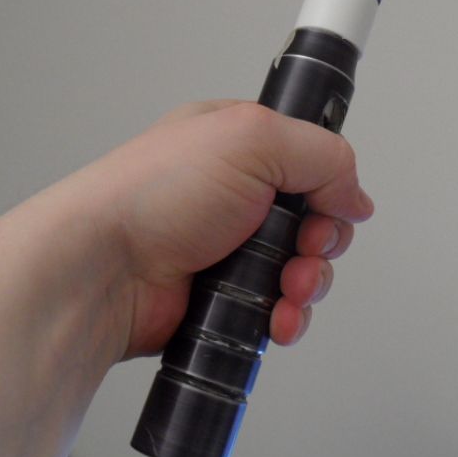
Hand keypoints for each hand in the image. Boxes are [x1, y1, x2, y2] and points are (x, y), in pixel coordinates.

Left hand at [81, 100, 373, 359]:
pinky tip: (276, 318)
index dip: (329, 188)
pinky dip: (286, 317)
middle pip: (314, 222)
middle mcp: (235, 195)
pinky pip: (277, 309)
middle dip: (321, 243)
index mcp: (238, 145)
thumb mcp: (253, 138)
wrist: (103, 269)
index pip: (311, 162)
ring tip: (285, 289)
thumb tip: (354, 194)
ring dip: (306, 285)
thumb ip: (323, 155)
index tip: (326, 204)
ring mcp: (228, 249)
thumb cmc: (151, 194)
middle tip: (301, 248)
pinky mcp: (223, 296)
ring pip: (301, 271)